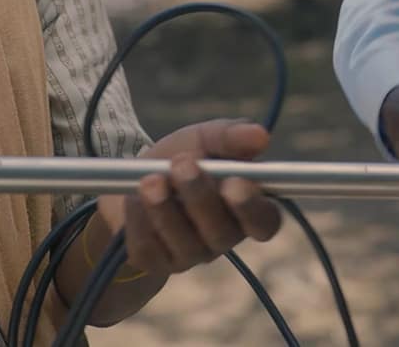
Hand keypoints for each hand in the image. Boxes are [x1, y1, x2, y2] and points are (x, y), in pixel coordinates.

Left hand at [97, 120, 281, 277]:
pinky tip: (134, 199)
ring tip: (150, 180)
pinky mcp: (156, 263)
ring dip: (166, 209)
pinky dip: (141, 220)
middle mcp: (223, 237)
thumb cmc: (180, 158)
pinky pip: (150, 249)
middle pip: (222, 232)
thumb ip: (230, 136)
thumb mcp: (203, 139)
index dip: (252, 208)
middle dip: (200, 197)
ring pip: (185, 243)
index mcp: (245, 207)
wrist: (133, 180)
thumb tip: (261, 136)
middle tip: (182, 164)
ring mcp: (190, 255)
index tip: (234, 181)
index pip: (265, 221)